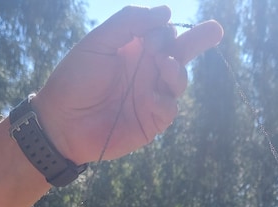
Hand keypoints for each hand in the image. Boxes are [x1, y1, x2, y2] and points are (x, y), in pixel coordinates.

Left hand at [33, 5, 223, 164]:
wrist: (61, 122)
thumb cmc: (75, 80)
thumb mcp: (99, 41)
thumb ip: (129, 22)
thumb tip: (167, 13)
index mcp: (134, 49)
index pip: (164, 33)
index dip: (165, 28)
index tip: (156, 27)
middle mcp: (146, 72)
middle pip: (181, 53)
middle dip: (199, 39)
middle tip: (215, 30)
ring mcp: (150, 97)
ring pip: (179, 81)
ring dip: (176, 70)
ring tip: (164, 64)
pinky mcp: (150, 122)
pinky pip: (169, 108)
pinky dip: (163, 99)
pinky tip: (147, 96)